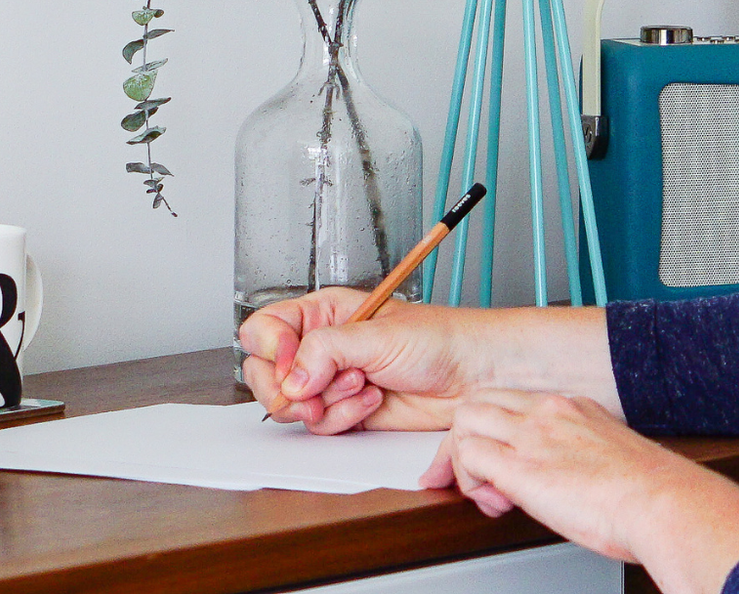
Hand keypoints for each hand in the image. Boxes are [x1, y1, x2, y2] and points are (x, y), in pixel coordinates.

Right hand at [238, 288, 475, 431]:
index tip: (290, 365)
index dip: (270, 349)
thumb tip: (291, 378)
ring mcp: (331, 382)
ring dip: (325, 402)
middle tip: (314, 391)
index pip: (265, 328)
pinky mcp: (346, 413)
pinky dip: (343, 419)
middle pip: (265, 372)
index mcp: (322, 313)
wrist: (473, 377)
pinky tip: (372, 401)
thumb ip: (326, 352)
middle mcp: (320, 347)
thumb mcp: (377, 335)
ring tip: (360, 387)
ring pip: (292, 404)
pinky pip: (320, 426)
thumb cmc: (439, 339)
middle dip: (288, 387)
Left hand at [427, 389, 738, 593]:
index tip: (493, 459)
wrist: (665, 504)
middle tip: (476, 477)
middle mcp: (548, 411)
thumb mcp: (610, 459)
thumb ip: (578, 456)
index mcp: (571, 407)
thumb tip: (563, 480)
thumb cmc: (652, 495)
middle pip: (477, 401)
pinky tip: (493, 501)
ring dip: (464, 459)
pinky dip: (468, 479)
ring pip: (464, 420)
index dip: (492, 430)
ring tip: (488, 493)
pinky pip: (468, 454)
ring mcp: (532, 435)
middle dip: (467, 438)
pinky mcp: (522, 466)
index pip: (509, 400)